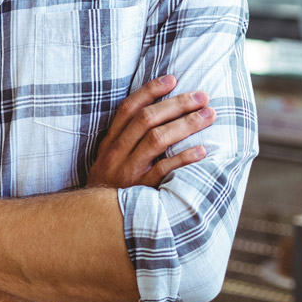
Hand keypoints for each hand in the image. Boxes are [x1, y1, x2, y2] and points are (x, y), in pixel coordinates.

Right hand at [87, 75, 214, 188]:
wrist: (93, 222)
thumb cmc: (109, 187)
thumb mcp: (109, 160)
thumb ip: (125, 140)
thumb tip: (156, 115)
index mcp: (110, 142)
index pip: (128, 108)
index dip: (150, 91)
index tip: (172, 79)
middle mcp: (117, 153)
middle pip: (147, 120)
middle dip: (177, 104)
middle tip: (202, 96)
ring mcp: (128, 171)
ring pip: (157, 140)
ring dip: (185, 125)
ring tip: (208, 116)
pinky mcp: (140, 190)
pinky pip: (164, 171)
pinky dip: (183, 159)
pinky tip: (202, 151)